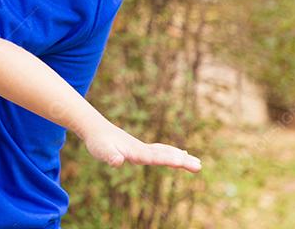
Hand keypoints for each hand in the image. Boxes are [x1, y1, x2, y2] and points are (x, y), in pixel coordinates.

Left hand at [83, 122, 201, 172]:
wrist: (95, 128)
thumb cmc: (98, 142)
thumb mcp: (101, 151)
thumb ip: (109, 156)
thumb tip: (117, 161)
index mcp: (135, 151)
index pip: (155, 157)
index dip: (168, 159)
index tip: (183, 161)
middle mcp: (142, 149)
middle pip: (165, 154)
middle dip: (182, 160)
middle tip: (199, 166)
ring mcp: (143, 148)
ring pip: (165, 152)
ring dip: (180, 157)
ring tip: (197, 162)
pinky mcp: (141, 148)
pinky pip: (160, 151)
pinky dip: (172, 152)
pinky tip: (180, 154)